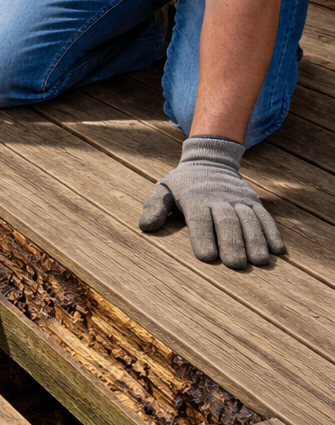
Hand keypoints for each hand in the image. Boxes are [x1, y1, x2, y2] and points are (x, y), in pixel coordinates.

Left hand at [139, 135, 284, 268]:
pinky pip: (264, 216)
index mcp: (195, 198)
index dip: (203, 237)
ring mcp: (238, 199)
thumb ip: (154, 207)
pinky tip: (277, 250)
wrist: (210, 159)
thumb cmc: (182, 182)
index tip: (207, 257)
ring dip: (256, 241)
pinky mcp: (252, 201)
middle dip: (232, 243)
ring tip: (259, 261)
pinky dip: (272, 232)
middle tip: (236, 265)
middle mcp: (219, 198)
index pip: (199, 219)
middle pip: (227, 222)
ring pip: (249, 220)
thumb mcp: (162, 189)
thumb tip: (146, 226)